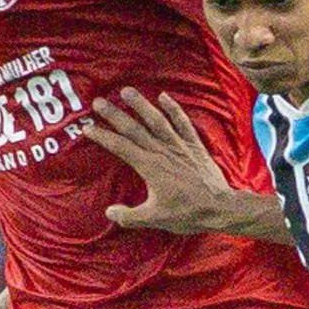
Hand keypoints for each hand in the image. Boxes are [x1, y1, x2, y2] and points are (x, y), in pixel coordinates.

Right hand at [93, 88, 248, 234]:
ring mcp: (179, 146)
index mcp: (150, 167)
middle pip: (134, 129)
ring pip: (157, 120)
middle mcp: (162, 151)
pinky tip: (163, 96)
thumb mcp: (156, 219)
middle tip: (98, 101)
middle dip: (115, 114)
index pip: (120, 147)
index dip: (103, 137)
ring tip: (126, 90)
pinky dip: (173, 109)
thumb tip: (109, 211)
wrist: (220, 207)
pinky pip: (182, 122)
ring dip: (141, 104)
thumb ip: (130, 216)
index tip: (87, 128)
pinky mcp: (193, 145)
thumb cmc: (188, 213)